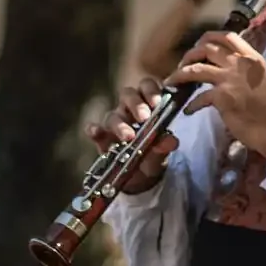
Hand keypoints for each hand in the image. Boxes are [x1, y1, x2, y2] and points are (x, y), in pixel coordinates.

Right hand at [85, 77, 179, 195]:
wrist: (141, 178)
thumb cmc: (153, 155)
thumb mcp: (162, 152)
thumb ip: (165, 145)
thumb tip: (171, 141)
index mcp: (147, 104)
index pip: (147, 87)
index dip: (151, 91)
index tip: (157, 103)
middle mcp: (128, 109)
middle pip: (127, 95)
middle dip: (136, 104)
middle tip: (144, 118)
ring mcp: (114, 123)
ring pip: (113, 115)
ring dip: (120, 124)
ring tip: (129, 136)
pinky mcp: (102, 139)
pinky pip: (95, 130)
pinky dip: (94, 130)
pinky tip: (95, 132)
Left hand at [174, 31, 265, 155]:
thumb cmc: (265, 106)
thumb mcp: (257, 77)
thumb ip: (242, 67)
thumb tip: (219, 63)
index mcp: (251, 57)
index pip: (227, 36)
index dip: (208, 38)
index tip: (199, 45)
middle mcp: (240, 63)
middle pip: (207, 48)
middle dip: (189, 55)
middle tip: (183, 64)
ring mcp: (230, 78)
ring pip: (196, 68)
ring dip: (180, 74)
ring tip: (173, 81)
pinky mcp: (222, 96)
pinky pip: (198, 97)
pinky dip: (191, 105)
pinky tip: (188, 110)